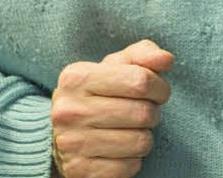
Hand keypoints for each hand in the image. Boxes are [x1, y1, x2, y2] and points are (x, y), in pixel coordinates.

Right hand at [50, 38, 172, 177]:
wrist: (57, 137)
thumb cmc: (95, 97)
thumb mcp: (112, 69)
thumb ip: (141, 56)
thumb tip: (166, 59)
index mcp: (76, 78)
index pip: (140, 80)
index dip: (159, 87)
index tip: (157, 92)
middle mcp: (70, 110)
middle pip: (143, 113)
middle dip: (151, 113)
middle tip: (142, 113)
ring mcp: (73, 143)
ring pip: (140, 142)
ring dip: (143, 137)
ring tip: (129, 131)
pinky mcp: (81, 170)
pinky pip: (130, 167)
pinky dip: (132, 160)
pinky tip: (118, 151)